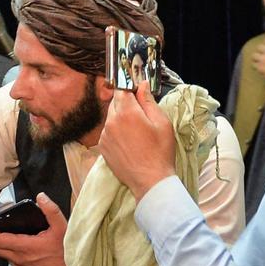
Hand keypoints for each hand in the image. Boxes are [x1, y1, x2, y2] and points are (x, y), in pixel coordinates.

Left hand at [99, 82, 175, 201]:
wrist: (150, 180)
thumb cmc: (160, 152)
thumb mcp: (161, 122)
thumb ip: (148, 101)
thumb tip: (142, 85)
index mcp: (127, 113)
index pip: (122, 89)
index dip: (130, 88)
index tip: (137, 91)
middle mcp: (111, 122)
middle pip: (115, 103)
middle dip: (126, 103)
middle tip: (141, 113)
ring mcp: (104, 136)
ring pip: (111, 118)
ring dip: (121, 118)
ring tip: (136, 131)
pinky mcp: (103, 147)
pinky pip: (108, 132)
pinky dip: (116, 131)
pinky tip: (129, 141)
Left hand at [250, 37, 264, 84]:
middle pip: (259, 47)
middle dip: (261, 51)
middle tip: (262, 54)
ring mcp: (263, 58)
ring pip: (254, 55)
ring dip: (256, 58)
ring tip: (259, 61)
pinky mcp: (260, 67)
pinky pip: (254, 65)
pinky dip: (256, 66)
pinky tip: (260, 67)